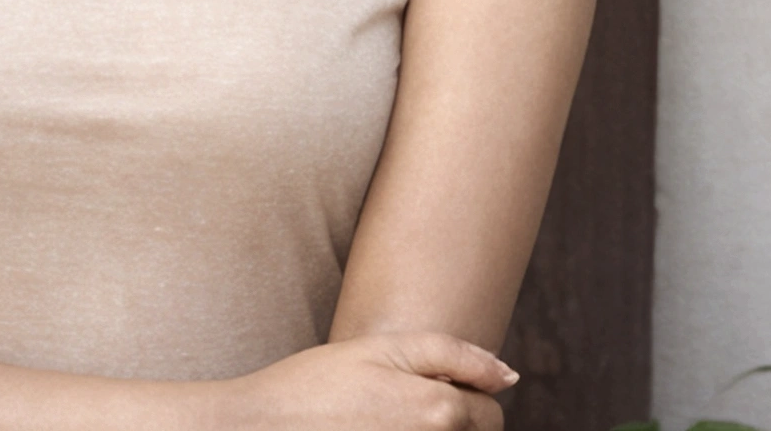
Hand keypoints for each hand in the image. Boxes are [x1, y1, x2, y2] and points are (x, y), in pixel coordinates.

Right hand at [234, 331, 513, 429]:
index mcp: (437, 410)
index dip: (469, 397)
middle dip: (455, 424)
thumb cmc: (317, 383)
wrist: (260, 429)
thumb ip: (452, 355)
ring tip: (389, 421)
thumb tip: (509, 376)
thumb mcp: (382, 349)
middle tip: (404, 409)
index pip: (490, 415)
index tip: (429, 390)